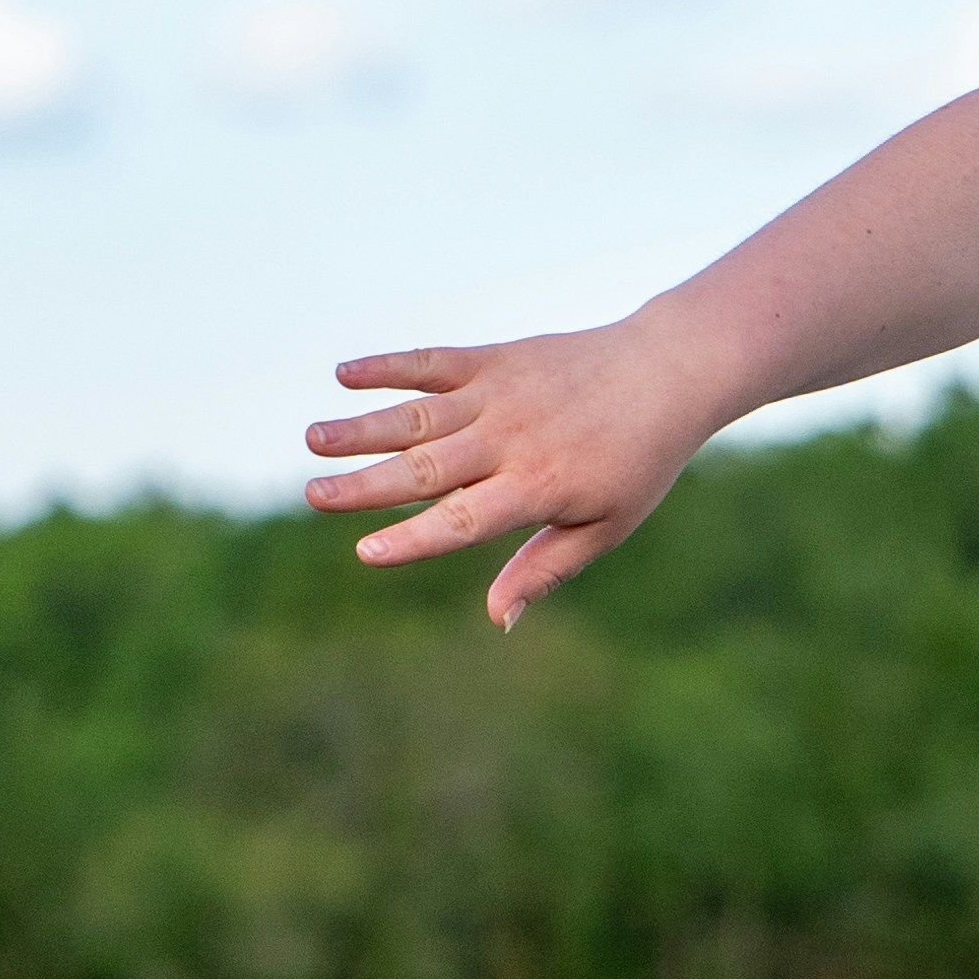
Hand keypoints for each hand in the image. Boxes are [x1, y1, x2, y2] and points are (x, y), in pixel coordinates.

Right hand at [304, 323, 725, 628]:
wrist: (667, 372)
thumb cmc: (638, 462)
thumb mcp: (606, 527)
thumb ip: (545, 569)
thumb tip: (497, 619)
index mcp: (537, 488)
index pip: (463, 520)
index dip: (413, 539)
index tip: (364, 551)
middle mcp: (511, 440)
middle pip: (426, 467)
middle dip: (364, 484)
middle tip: (311, 494)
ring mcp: (500, 394)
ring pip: (418, 414)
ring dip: (362, 427)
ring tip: (312, 438)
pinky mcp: (496, 358)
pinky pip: (433, 361)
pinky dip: (388, 367)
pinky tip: (344, 374)